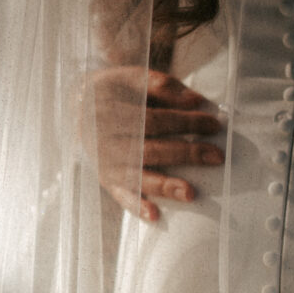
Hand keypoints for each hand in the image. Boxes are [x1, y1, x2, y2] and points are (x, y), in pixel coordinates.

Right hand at [84, 66, 223, 220]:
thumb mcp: (130, 77)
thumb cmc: (113, 90)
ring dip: (165, 185)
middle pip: (151, 148)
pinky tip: (155, 215)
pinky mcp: (106, 179)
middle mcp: (105, 139)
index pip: (155, 119)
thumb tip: (196, 100)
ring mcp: (105, 162)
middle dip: (186, 154)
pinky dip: (137, 206)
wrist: (76, 106)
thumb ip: (161, 85)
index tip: (214, 124)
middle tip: (217, 157)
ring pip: (138, 176)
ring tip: (191, 193)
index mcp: (111, 110)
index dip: (185, 121)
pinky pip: (121, 196)